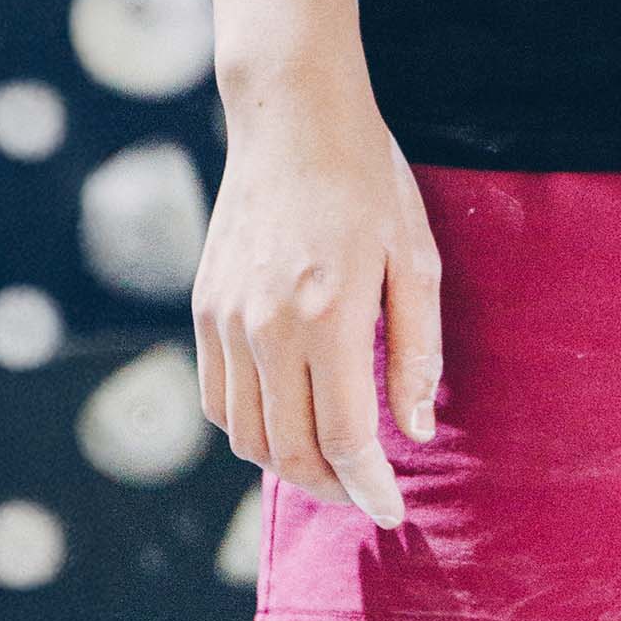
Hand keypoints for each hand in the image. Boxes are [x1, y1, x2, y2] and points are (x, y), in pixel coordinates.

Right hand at [194, 62, 442, 530]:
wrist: (293, 114)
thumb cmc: (367, 177)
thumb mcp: (415, 255)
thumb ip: (416, 349)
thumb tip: (415, 430)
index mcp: (327, 313)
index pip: (343, 437)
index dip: (370, 485)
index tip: (393, 507)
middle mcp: (266, 325)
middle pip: (289, 450)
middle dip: (332, 486)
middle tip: (365, 490)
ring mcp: (225, 318)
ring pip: (245, 435)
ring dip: (288, 464)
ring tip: (331, 461)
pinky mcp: (204, 306)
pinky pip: (217, 398)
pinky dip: (249, 427)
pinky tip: (286, 415)